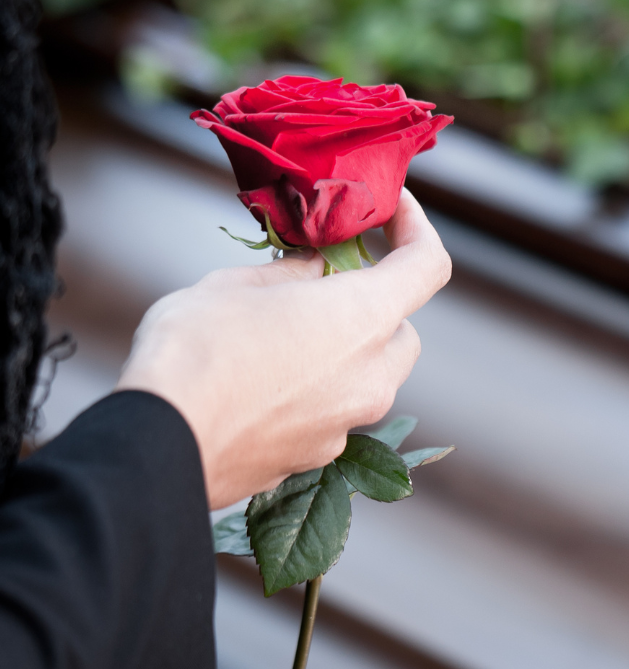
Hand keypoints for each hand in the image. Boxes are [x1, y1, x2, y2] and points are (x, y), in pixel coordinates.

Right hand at [115, 190, 450, 508]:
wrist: (160, 446)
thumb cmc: (195, 351)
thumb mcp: (237, 285)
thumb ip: (291, 273)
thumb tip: (315, 269)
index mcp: (363, 318)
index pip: (428, 266)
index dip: (417, 230)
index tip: (393, 210)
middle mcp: (372, 375)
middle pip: (402, 331)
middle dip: (374, 306)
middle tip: (323, 285)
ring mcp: (349, 424)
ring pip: (371, 377)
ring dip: (345, 351)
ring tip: (282, 335)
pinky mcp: (320, 458)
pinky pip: (335, 413)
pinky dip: (316, 392)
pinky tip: (263, 383)